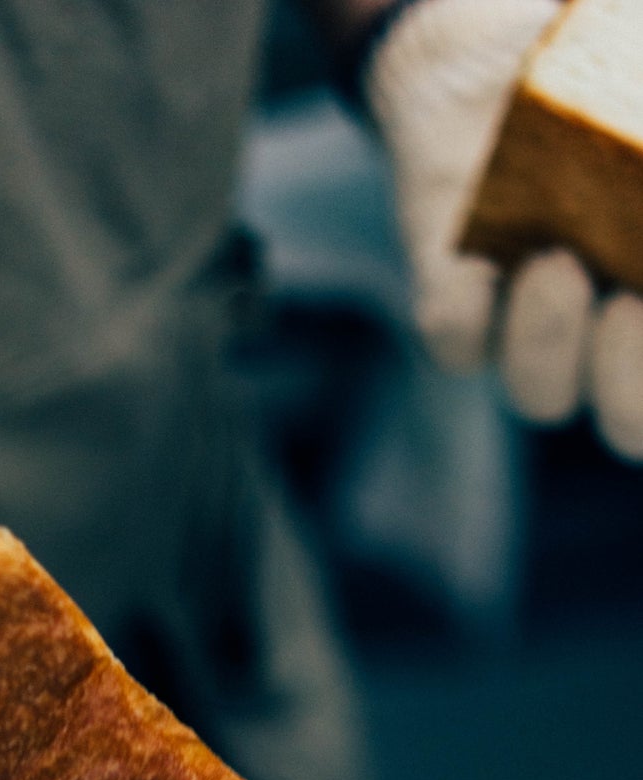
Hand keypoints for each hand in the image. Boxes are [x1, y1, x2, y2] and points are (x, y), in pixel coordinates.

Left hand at [368, 0, 642, 460]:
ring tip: (556, 259)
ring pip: (539, 397)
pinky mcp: (450, 299)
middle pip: (629, 428)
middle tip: (632, 308)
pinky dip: (471, 311)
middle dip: (634, 387)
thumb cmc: (619, 84)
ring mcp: (525, 324)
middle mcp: (607, 336)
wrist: (499, 55)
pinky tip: (495, 258)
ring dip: (549, 340)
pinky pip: (455, 344)